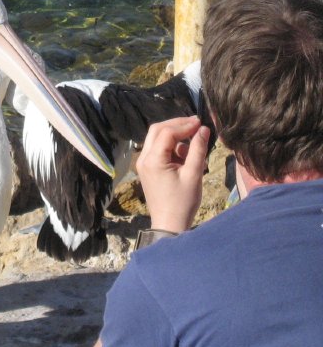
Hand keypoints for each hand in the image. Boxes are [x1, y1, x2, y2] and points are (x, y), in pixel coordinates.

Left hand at [136, 116, 210, 233]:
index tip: (201, 123)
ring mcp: (143, 163)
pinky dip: (172, 148)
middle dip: (177, 125)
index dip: (184, 125)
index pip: (167, 132)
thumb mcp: (194, 174)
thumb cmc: (183, 202)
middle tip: (196, 124)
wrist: (169, 224)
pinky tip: (186, 157)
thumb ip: (198, 150)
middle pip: (157, 130)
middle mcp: (143, 158)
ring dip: (175, 137)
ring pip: (157, 139)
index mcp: (152, 160)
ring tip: (194, 146)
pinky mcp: (147, 168)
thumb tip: (203, 129)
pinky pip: (158, 150)